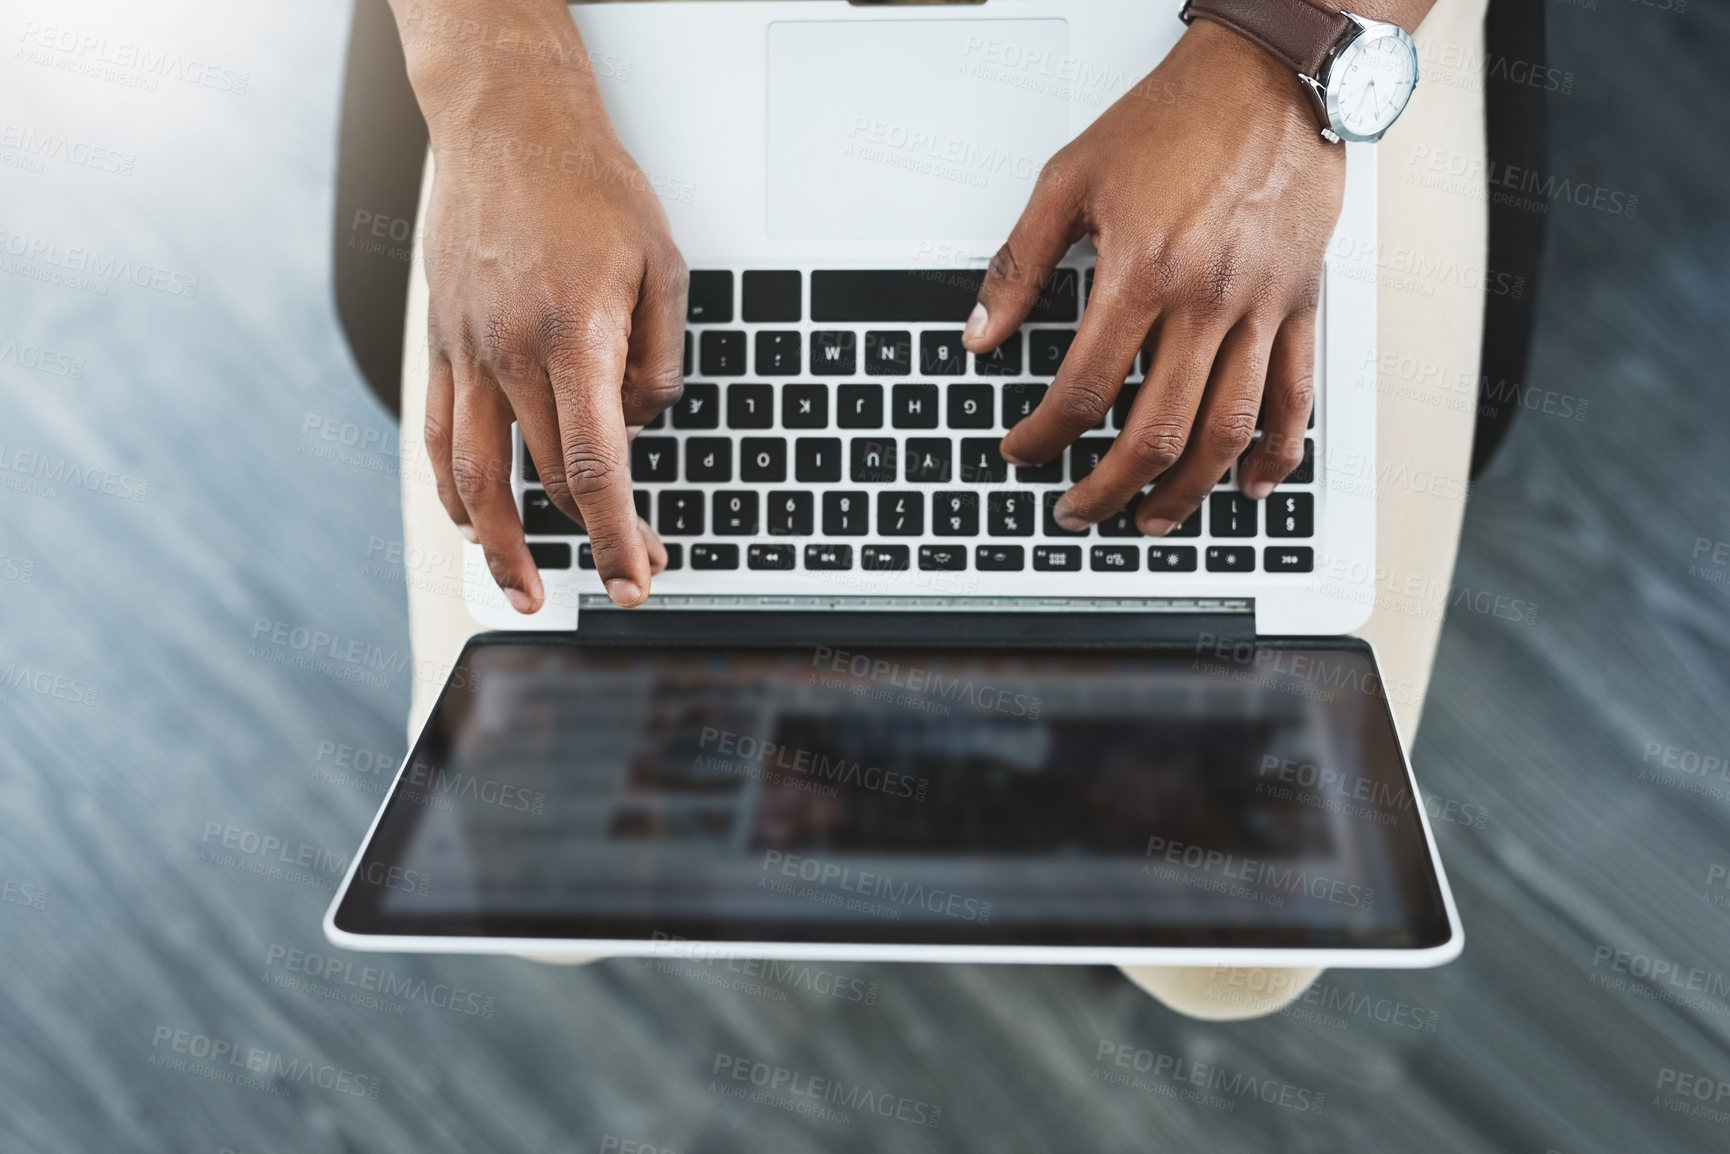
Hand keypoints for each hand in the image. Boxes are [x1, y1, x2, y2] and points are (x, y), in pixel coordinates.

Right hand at [401, 4, 683, 610]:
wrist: (506, 125)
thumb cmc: (591, 189)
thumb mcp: (665, 267)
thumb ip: (660, 362)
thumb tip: (640, 430)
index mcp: (575, 335)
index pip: (594, 466)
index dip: (616, 535)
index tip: (635, 579)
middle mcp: (511, 352)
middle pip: (544, 481)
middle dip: (591, 540)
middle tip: (629, 572)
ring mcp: (467, 351)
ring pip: (475, 475)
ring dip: (499, 546)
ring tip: (524, 591)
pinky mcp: (442, 344)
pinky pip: (441, 435)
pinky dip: (453, 489)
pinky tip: (472, 522)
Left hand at [963, 20, 1343, 533]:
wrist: (1268, 74)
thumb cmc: (1175, 118)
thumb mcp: (1070, 178)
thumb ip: (1019, 265)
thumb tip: (980, 336)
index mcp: (1142, 271)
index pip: (1083, 389)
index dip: (1044, 437)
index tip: (1023, 452)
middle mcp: (1206, 300)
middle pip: (1155, 431)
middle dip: (1107, 487)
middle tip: (1077, 510)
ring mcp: (1260, 308)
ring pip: (1227, 430)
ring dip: (1186, 491)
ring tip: (1151, 518)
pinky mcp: (1300, 304)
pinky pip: (1295, 396)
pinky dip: (1275, 453)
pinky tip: (1248, 484)